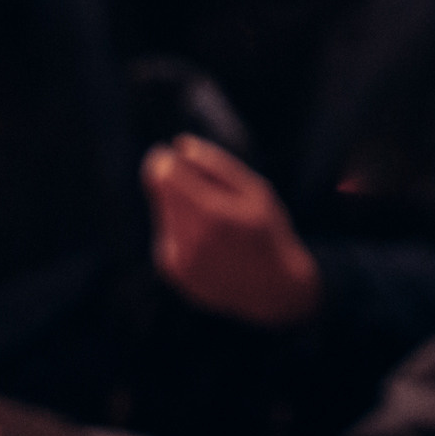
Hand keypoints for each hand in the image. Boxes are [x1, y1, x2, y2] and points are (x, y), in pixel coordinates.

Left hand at [143, 136, 319, 325]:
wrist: (273, 291)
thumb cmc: (268, 233)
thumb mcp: (256, 191)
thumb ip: (217, 165)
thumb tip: (180, 144)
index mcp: (212, 213)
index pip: (163, 173)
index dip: (166, 160)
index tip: (177, 159)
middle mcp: (190, 239)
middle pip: (161, 191)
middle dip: (178, 184)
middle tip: (209, 193)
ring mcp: (178, 258)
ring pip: (163, 212)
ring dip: (181, 208)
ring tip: (215, 223)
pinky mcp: (171, 271)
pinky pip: (166, 234)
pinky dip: (182, 231)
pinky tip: (209, 244)